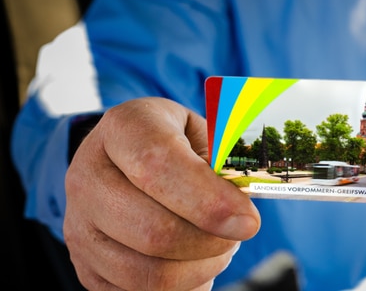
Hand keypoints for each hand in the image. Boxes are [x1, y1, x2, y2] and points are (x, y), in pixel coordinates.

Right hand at [64, 97, 259, 289]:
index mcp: (123, 128)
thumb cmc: (179, 145)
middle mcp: (88, 175)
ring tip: (218, 247)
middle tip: (238, 232)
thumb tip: (242, 214)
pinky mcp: (85, 266)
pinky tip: (194, 262)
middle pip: (154, 230)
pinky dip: (181, 286)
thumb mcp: (204, 133)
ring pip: (148, 273)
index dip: (208, 200)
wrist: (131, 160)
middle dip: (212, 242)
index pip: (158, 166)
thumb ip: (224, 164)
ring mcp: (78, 225)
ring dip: (200, 268)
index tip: (249, 221)